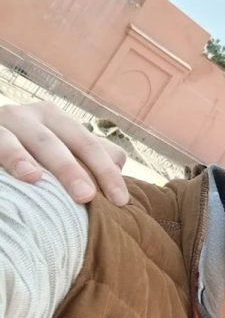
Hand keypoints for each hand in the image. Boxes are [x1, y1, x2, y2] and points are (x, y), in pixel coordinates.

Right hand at [0, 101, 129, 203]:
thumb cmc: (31, 149)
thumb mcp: (61, 146)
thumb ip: (91, 154)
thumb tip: (119, 166)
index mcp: (55, 118)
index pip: (88, 144)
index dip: (106, 172)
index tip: (121, 201)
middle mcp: (28, 116)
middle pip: (53, 143)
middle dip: (70, 170)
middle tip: (86, 196)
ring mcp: (1, 124)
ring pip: (13, 142)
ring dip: (23, 159)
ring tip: (34, 178)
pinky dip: (2, 157)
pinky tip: (11, 172)